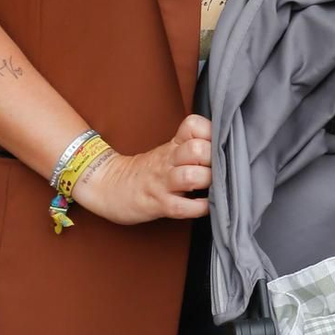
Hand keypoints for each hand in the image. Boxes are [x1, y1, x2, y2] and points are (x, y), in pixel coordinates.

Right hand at [69, 112, 211, 225]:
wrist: (108, 185)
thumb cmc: (146, 171)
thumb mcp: (167, 150)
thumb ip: (191, 145)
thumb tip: (225, 147)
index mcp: (173, 145)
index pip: (194, 125)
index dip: (210, 132)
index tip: (217, 144)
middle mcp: (168, 160)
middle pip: (197, 149)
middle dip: (213, 159)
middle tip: (218, 169)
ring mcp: (162, 182)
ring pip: (190, 176)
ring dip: (207, 182)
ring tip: (211, 187)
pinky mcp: (158, 203)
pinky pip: (183, 207)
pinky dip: (200, 208)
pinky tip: (206, 206)